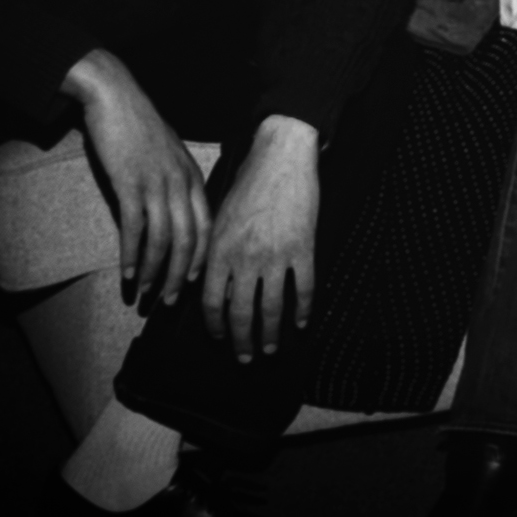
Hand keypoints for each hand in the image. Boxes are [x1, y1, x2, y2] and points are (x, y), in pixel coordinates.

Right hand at [67, 49, 207, 306]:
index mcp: (192, 176)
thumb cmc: (139, 125)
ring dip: (153, 271)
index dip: (200, 258)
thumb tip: (174, 212)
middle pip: (188, 240)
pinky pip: (135, 227)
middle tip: (167, 302)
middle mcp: (180, 182)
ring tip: (144, 294)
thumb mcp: (168, 153)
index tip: (191, 282)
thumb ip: (175, 181)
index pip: (206, 226)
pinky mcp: (130, 183)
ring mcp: (156, 183)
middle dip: (178, 275)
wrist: (115, 95)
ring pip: (163, 239)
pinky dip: (132, 254)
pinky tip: (127, 273)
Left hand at [203, 117, 320, 362]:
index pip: (211, 302)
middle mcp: (245, 258)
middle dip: (242, 342)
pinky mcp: (304, 249)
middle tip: (245, 358)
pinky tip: (302, 323)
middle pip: (241, 313)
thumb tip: (212, 287)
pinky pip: (304, 289)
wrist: (280, 159)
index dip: (215, 327)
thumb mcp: (218, 218)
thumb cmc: (247, 184)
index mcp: (220, 250)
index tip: (220, 339)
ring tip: (270, 349)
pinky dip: (304, 310)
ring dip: (270, 335)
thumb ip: (214, 253)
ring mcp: (276, 256)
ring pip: (272, 308)